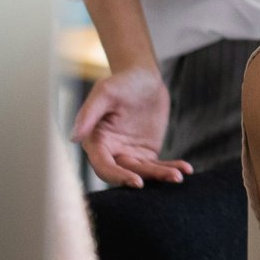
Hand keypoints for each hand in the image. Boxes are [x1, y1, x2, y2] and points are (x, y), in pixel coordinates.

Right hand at [72, 65, 186, 187]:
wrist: (143, 77)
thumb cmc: (121, 81)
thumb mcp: (105, 92)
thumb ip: (89, 113)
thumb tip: (74, 138)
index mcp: (96, 141)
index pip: (103, 166)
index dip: (118, 176)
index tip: (137, 182)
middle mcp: (110, 151)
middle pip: (127, 172)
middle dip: (148, 177)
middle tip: (171, 178)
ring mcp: (129, 154)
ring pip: (144, 171)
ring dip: (162, 175)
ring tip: (180, 176)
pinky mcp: (146, 153)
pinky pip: (158, 165)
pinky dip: (170, 168)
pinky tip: (186, 169)